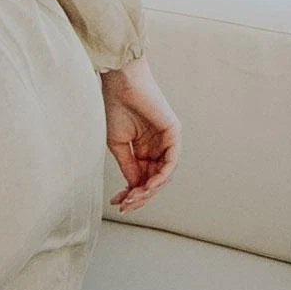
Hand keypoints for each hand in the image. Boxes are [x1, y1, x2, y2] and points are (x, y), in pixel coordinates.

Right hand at [101, 60, 177, 211]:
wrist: (120, 84)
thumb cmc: (116, 108)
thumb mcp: (119, 145)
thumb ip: (129, 167)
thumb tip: (133, 188)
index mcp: (145, 149)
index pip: (142, 178)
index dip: (131, 193)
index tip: (117, 203)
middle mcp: (158, 147)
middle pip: (154, 180)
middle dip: (140, 195)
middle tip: (126, 205)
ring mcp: (168, 141)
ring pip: (164, 175)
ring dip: (149, 190)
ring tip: (133, 197)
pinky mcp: (174, 134)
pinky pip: (171, 162)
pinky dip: (160, 177)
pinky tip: (147, 186)